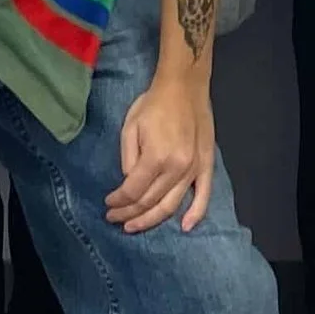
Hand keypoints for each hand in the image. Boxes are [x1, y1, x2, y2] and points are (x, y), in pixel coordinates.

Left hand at [111, 65, 214, 235]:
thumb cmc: (153, 103)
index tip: (108, 203)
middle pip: (150, 202)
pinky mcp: (206, 166)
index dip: (118, 201)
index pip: (133, 190)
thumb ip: (128, 158)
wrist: (184, 86)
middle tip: (114, 218)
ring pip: (171, 205)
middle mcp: (176, 168)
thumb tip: (129, 182)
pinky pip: (204, 196)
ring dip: (151, 219)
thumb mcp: (130, 126)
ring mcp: (194, 169)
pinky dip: (196, 214)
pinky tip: (185, 227)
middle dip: (129, 213)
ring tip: (134, 226)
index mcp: (156, 157)